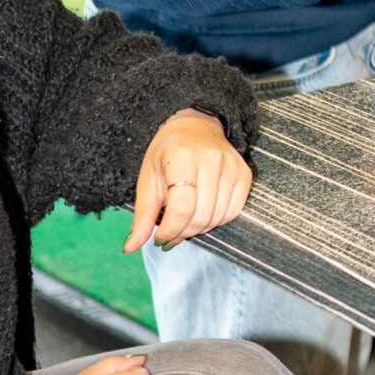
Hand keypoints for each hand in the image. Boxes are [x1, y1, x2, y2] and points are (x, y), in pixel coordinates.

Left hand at [125, 110, 253, 252]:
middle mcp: (211, 159)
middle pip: (200, 216)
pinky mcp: (244, 173)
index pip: (181, 208)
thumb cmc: (167, 154)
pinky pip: (232, 211)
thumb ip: (142, 214)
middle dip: (183, 232)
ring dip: (198, 228)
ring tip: (185, 221)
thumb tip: (130, 247)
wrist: (195, 127)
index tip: (160, 236)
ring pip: (217, 217)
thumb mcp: (148, 179)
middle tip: (171, 233)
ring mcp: (231, 166)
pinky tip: (203, 212)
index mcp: (181, 157)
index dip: (170, 229)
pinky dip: (216, 220)